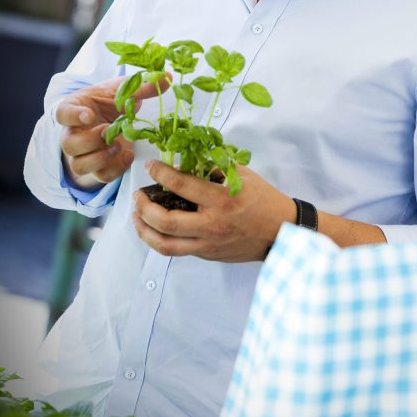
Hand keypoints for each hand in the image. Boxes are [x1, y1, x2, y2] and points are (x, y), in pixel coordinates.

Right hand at [57, 76, 168, 189]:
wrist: (112, 119)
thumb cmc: (110, 101)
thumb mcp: (123, 91)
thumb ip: (142, 86)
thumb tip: (167, 77)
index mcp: (74, 109)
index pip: (63, 113)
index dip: (73, 116)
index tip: (89, 115)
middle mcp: (73, 133)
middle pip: (69, 144)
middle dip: (90, 141)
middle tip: (109, 131)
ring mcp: (82, 154)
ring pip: (80, 165)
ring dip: (100, 159)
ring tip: (118, 145)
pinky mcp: (96, 167)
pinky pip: (100, 176)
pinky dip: (115, 169)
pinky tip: (128, 155)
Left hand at [132, 160, 295, 260]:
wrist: (280, 232)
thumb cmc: (263, 200)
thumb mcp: (242, 176)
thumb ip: (213, 168)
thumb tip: (185, 161)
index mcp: (222, 200)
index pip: (182, 185)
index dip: (161, 173)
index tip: (151, 166)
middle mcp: (213, 224)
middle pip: (166, 222)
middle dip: (144, 209)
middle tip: (136, 196)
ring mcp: (209, 244)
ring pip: (166, 245)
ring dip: (144, 231)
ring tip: (136, 217)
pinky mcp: (208, 255)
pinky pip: (178, 250)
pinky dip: (161, 239)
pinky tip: (155, 228)